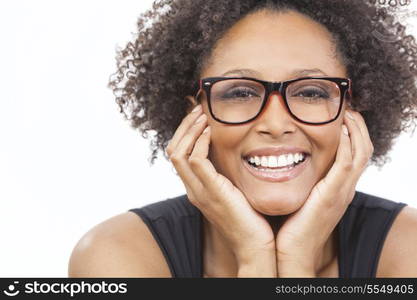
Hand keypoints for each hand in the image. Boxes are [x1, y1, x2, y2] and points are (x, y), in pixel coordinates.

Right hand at [166, 104, 275, 269]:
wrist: (255, 246)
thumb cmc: (251, 219)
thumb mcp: (235, 192)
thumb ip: (228, 175)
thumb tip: (235, 154)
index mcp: (196, 189)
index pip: (178, 155)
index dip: (185, 133)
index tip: (199, 117)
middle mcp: (192, 189)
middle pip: (173, 150)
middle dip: (184, 127)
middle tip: (198, 110)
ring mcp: (198, 191)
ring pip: (178, 152)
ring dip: (190, 129)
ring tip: (203, 115)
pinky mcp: (211, 191)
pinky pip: (196, 160)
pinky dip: (201, 141)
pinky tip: (212, 132)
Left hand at [275, 110, 373, 276]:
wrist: (292, 252)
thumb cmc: (291, 226)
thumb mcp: (301, 198)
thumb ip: (302, 181)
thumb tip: (286, 164)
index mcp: (337, 189)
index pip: (354, 154)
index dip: (352, 134)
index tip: (341, 116)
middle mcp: (344, 188)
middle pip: (363, 149)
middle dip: (358, 127)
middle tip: (347, 108)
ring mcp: (341, 192)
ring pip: (360, 153)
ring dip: (356, 130)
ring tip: (347, 112)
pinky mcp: (333, 195)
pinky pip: (347, 164)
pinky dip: (348, 144)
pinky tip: (341, 129)